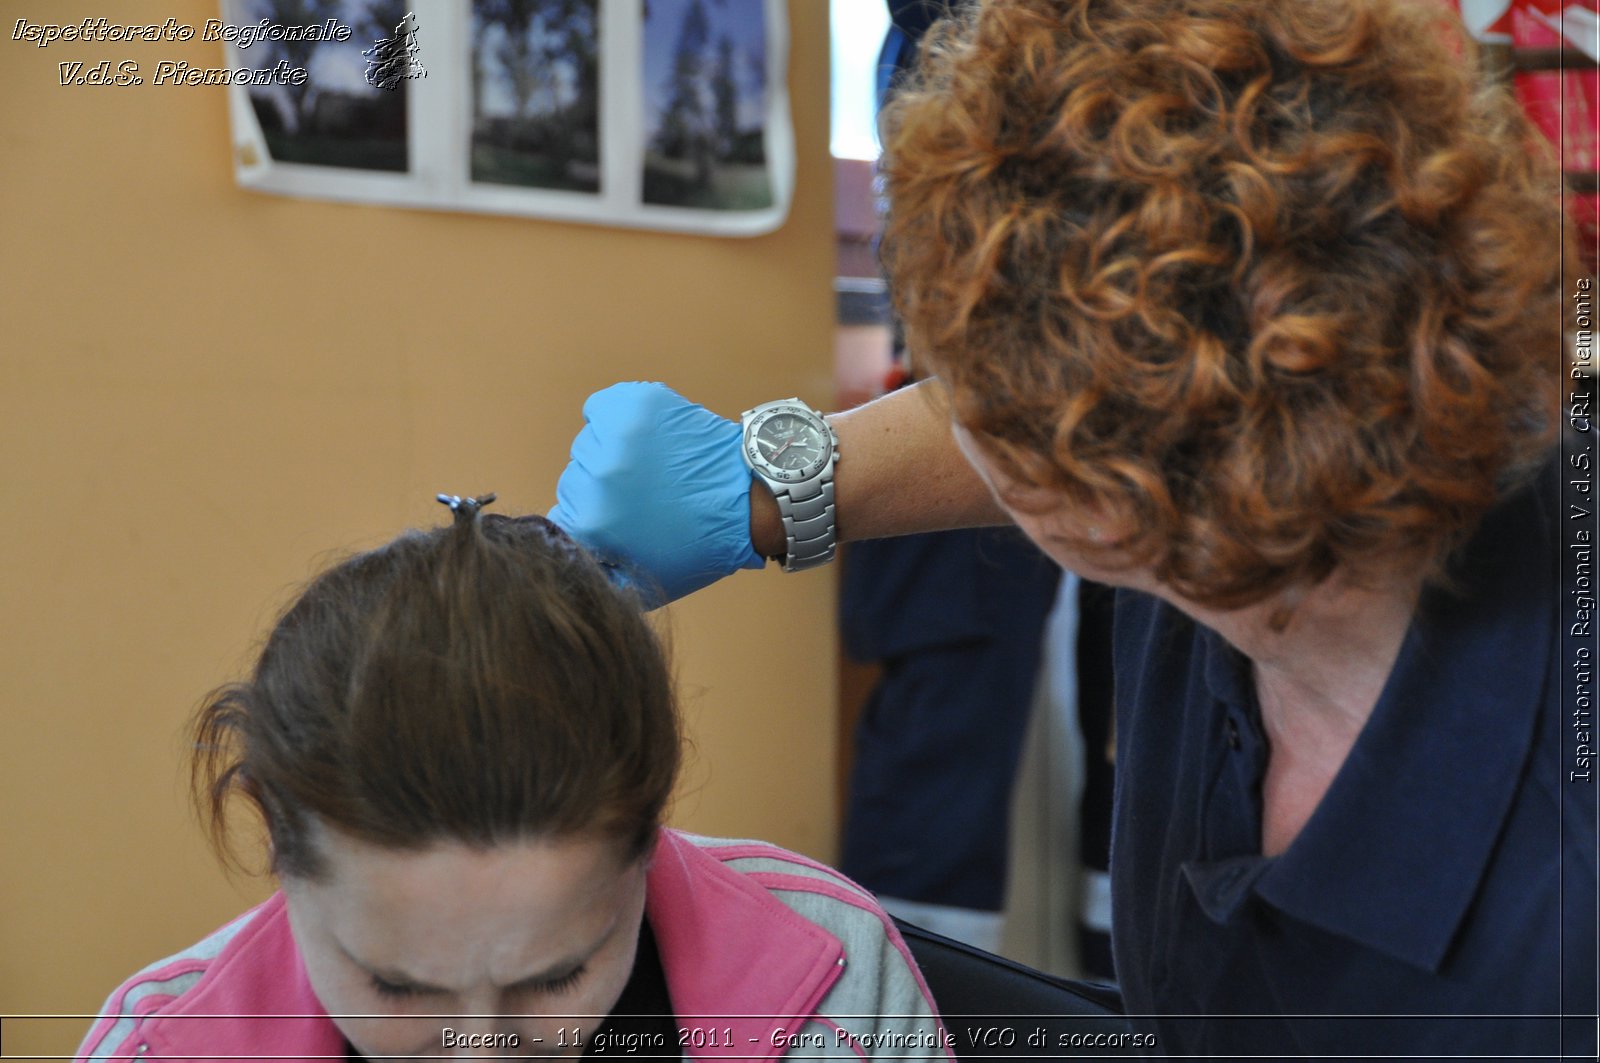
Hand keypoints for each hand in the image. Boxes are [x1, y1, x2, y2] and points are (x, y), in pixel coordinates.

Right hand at [548, 382, 766, 607]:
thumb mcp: (639, 583)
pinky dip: (617, 418)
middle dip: (605, 488)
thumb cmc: (700, 545)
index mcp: (590, 522)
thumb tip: (565, 556)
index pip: (561, 517)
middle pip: (576, 478)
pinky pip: (602, 407)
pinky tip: (646, 437)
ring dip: (613, 454)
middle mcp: (596, 476)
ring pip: (590, 443)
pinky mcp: (636, 405)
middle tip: (643, 495)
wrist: (748, 501)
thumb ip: (595, 571)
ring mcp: (617, 436)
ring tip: (652, 468)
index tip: (618, 518)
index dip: (592, 519)